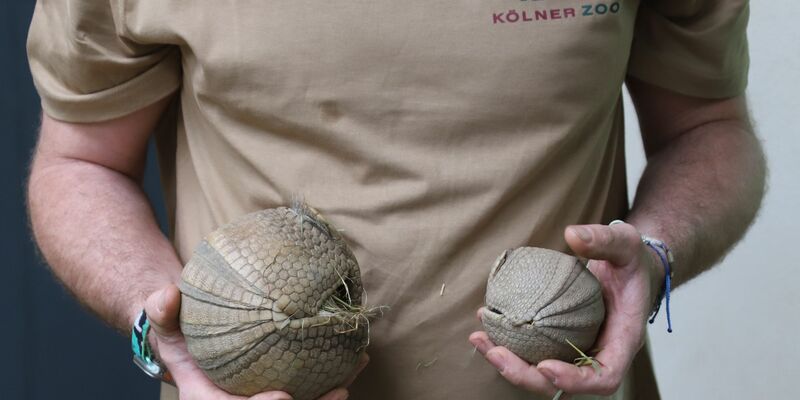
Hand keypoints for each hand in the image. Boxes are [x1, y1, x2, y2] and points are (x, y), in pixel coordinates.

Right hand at [144, 284, 368, 399]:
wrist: (191, 337)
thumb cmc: (179, 331)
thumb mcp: (164, 320)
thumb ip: (161, 309)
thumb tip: (168, 294)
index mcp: (207, 399)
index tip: (283, 398)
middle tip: (336, 392)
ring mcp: (261, 395)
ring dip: (327, 398)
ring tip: (352, 379)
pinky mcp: (281, 384)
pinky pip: (309, 387)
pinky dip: (333, 378)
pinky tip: (356, 360)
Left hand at [469, 222, 663, 397]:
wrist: (628, 268)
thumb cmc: (632, 261)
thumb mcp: (626, 243)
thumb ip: (605, 239)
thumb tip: (573, 235)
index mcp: (622, 340)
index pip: (604, 376)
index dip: (574, 380)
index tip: (545, 366)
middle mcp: (598, 353)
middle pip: (563, 384)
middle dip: (525, 375)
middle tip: (495, 352)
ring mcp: (577, 350)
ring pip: (541, 373)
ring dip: (508, 363)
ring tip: (479, 339)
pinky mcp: (559, 341)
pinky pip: (533, 352)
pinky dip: (508, 344)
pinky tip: (484, 325)